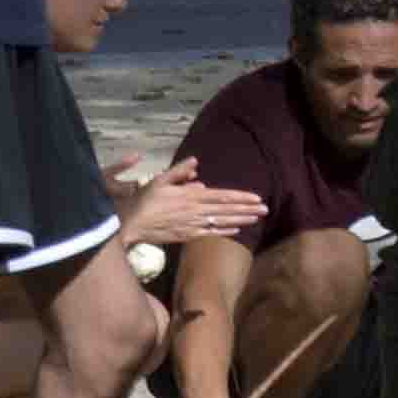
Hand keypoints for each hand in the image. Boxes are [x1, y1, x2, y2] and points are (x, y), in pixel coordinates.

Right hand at [120, 169, 267, 247]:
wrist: (130, 225)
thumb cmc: (143, 201)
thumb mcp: (159, 180)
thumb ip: (179, 171)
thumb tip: (196, 162)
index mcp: (191, 196)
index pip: (222, 196)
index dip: (241, 197)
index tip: (257, 198)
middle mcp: (196, 211)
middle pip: (227, 209)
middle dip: (248, 209)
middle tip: (266, 209)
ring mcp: (192, 224)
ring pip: (222, 222)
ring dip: (241, 220)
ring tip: (257, 218)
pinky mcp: (187, 236)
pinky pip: (210, 233)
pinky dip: (224, 231)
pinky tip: (237, 230)